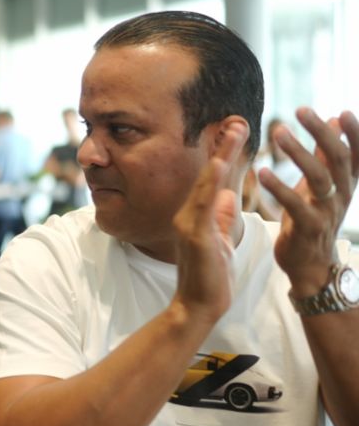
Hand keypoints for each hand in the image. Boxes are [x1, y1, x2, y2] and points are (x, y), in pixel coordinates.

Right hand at [171, 121, 247, 323]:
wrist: (198, 305)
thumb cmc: (209, 277)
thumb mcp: (219, 240)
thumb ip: (220, 217)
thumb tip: (225, 195)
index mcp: (196, 215)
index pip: (213, 179)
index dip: (225, 154)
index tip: (236, 130)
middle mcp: (188, 214)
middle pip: (208, 174)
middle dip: (223, 147)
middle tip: (236, 120)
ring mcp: (188, 224)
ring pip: (206, 184)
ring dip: (220, 157)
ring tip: (232, 133)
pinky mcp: (194, 236)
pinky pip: (203, 205)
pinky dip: (210, 184)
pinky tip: (219, 166)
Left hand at [259, 108, 358, 295]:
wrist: (309, 265)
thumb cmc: (313, 217)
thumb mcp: (322, 185)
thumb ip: (326, 155)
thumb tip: (336, 120)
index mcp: (346, 184)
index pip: (357, 155)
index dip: (355, 134)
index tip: (344, 111)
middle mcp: (341, 195)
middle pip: (338, 159)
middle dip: (322, 133)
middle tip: (301, 109)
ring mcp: (327, 212)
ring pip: (319, 178)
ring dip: (298, 153)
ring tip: (278, 131)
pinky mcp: (307, 228)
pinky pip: (295, 205)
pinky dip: (278, 187)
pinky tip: (262, 171)